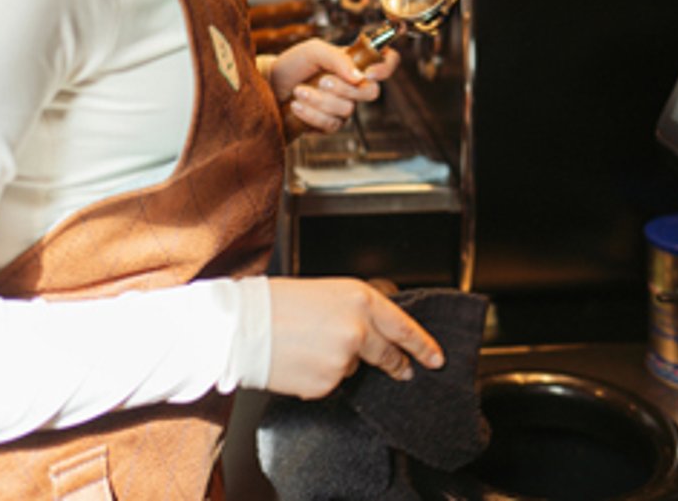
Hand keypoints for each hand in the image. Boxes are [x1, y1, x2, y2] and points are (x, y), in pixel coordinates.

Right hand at [266, 277, 444, 399]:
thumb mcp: (328, 293)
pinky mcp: (326, 383)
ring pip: (353, 368)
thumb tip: (375, 332)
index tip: (436, 357)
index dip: (423, 345)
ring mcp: (344, 360)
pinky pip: (331, 383)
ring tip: (307, 344)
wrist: (241, 326)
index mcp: (361, 300)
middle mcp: (358, 329)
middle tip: (405, 371)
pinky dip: (319, 376)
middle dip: (399, 365)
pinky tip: (300, 360)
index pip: (404, 327)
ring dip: (339, 362)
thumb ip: (358, 311)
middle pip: (389, 354)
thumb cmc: (277, 303)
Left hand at [269, 38, 400, 133]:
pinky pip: (332, 124)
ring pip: (347, 110)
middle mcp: (354, 86)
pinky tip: (297, 105)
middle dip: (344, 88)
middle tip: (321, 80)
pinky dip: (312, 114)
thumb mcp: (314, 50)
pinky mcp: (331, 125)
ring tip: (299, 91)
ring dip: (320, 100)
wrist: (270, 85)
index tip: (368, 72)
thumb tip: (359, 76)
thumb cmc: (294, 64)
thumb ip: (338, 58)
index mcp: (356, 63)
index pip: (387, 62)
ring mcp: (344, 107)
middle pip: (372, 92)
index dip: (385, 67)